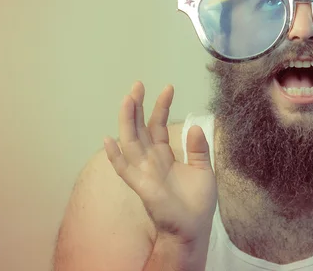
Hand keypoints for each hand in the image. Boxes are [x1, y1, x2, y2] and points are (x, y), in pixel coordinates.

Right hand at [104, 81, 216, 245]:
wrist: (193, 228)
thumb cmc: (197, 202)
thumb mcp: (204, 169)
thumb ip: (198, 149)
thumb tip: (194, 126)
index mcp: (165, 155)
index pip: (159, 126)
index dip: (161, 107)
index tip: (168, 87)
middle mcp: (151, 160)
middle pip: (140, 128)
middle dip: (137, 106)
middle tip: (137, 84)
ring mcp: (144, 172)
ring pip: (130, 141)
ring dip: (127, 121)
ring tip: (127, 99)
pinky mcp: (141, 186)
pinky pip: (124, 169)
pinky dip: (115, 156)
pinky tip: (108, 140)